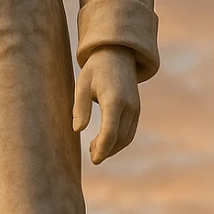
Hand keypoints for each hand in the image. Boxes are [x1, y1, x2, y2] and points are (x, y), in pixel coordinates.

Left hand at [72, 45, 139, 163]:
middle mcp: (129, 106)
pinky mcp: (136, 109)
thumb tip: (77, 130)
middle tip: (90, 155)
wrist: (117, 54)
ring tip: (94, 150)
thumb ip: (80, 107)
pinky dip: (119, 141)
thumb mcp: (82, 84)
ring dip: (112, 148)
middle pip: (120, 138)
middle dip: (105, 151)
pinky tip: (104, 141)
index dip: (102, 148)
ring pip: (126, 137)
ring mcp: (135, 108)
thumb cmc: (96, 69)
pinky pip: (130, 131)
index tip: (93, 159)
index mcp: (114, 99)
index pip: (110, 131)